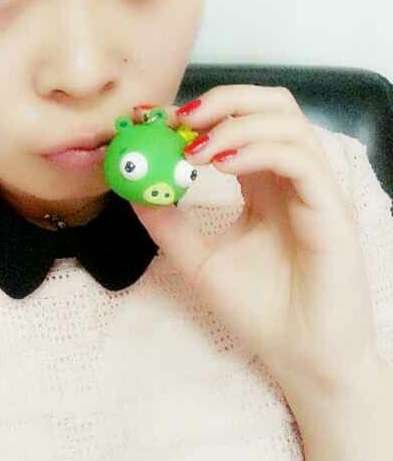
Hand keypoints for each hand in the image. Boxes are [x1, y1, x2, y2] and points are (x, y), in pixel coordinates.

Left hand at [130, 85, 380, 396]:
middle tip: (177, 120)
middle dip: (221, 101)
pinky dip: (258, 150)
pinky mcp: (331, 209)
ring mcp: (314, 189)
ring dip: (234, 124)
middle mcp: (290, 176)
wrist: (300, 358)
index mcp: (263, 182)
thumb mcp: (197, 260)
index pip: (235, 124)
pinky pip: (299, 160)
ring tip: (193, 149)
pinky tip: (222, 165)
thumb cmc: (257, 308)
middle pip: (269, 104)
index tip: (149, 116)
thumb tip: (130, 188)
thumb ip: (166, 223)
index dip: (193, 112)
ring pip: (286, 122)